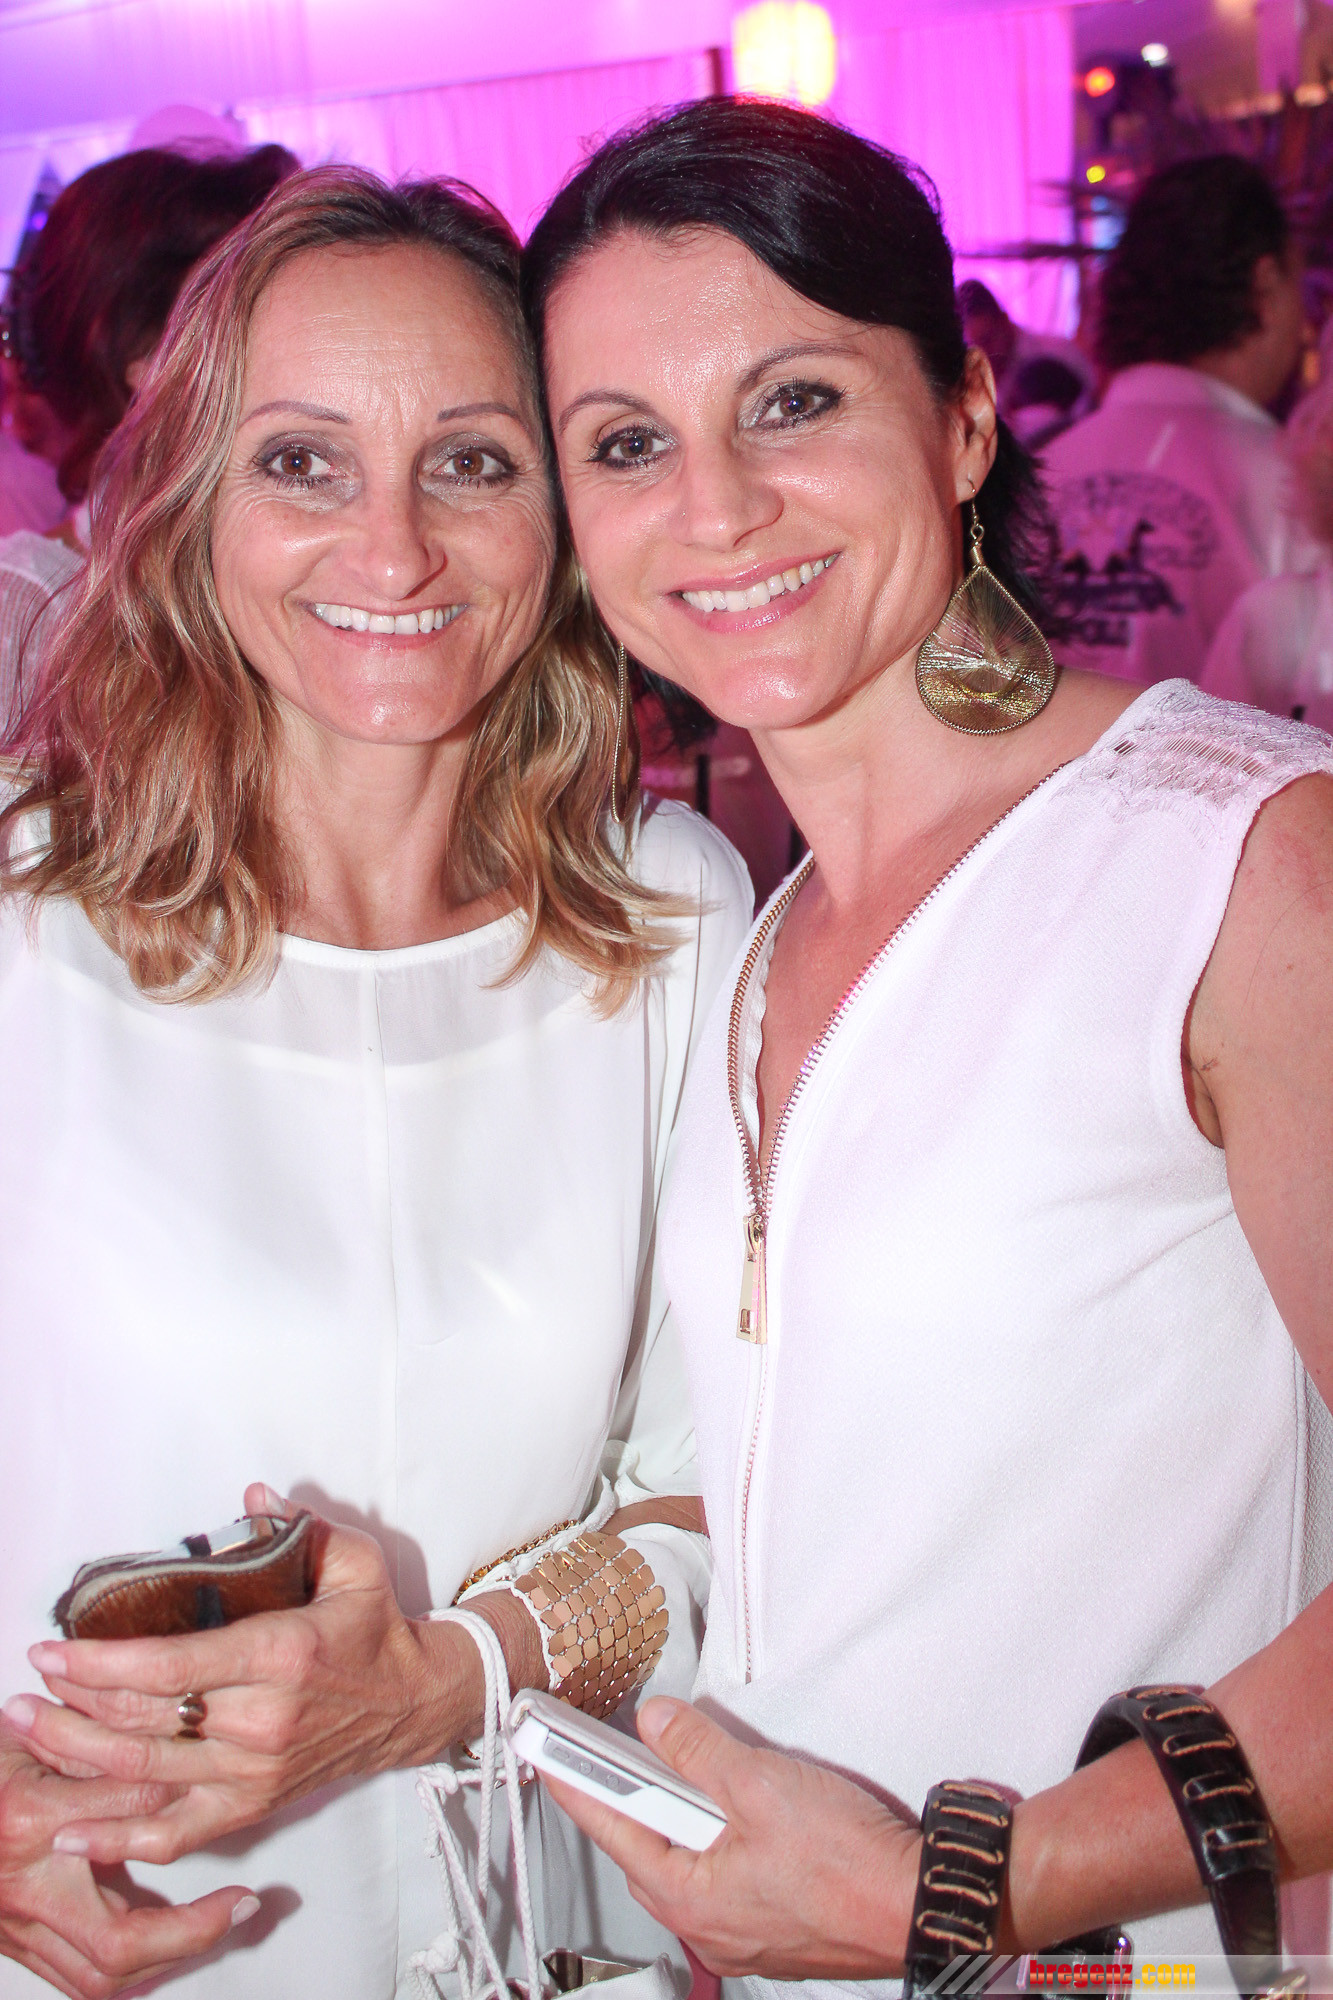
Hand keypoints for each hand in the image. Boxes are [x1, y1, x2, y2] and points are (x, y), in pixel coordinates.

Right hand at [0, 1721, 257, 1997]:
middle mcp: (21, 1887)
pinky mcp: (15, 1945)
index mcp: (27, 1821)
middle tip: (242, 1907)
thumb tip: (172, 1759)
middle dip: (189, 1934)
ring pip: (99, 1977)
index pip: (124, 1815)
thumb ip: (93, 1748)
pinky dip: (131, 1968)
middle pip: (115, 1943)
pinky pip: (78, 1979)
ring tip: (220, 1926)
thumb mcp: (28, 1738)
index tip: (224, 1796)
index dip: (178, 1805)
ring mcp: (16, 1926)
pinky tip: (169, 1944)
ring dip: (167, 1959)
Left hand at [5, 1487, 482, 1866]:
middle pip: (145, 1721)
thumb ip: (299, 1526)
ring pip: (148, 1772)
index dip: (103, 1662)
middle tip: (23, 1686)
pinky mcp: (253, 1805)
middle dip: (71, 1704)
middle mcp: (262, 1721)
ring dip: (78, 1754)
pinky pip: (177, 1831)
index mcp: (281, 1654)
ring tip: (27, 1731)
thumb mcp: (353, 1561)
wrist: (414, 1703)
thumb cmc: (375, 1629)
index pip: (173, 1666)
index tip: (51, 1648)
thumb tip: (252, 1496)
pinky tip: (72, 1830)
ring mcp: (255, 1771)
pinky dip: (121, 1837)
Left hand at [541, 1697, 921, 1978]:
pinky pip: (727, 1876)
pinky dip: (724, 1838)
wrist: (920, 1904)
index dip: (577, 1782)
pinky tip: (747, 1809)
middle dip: (641, 1795)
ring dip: (689, 1814)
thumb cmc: (849, 1864)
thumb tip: (657, 1724)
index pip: (611, 1828)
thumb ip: (699, 1750)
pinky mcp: (773, 1927)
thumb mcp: (760, 1785)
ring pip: (691, 1860)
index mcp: (689, 1897)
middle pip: (650, 1846)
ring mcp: (740, 1932)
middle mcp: (705, 1926)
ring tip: (702, 1770)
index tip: (547, 1752)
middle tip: (625, 1744)